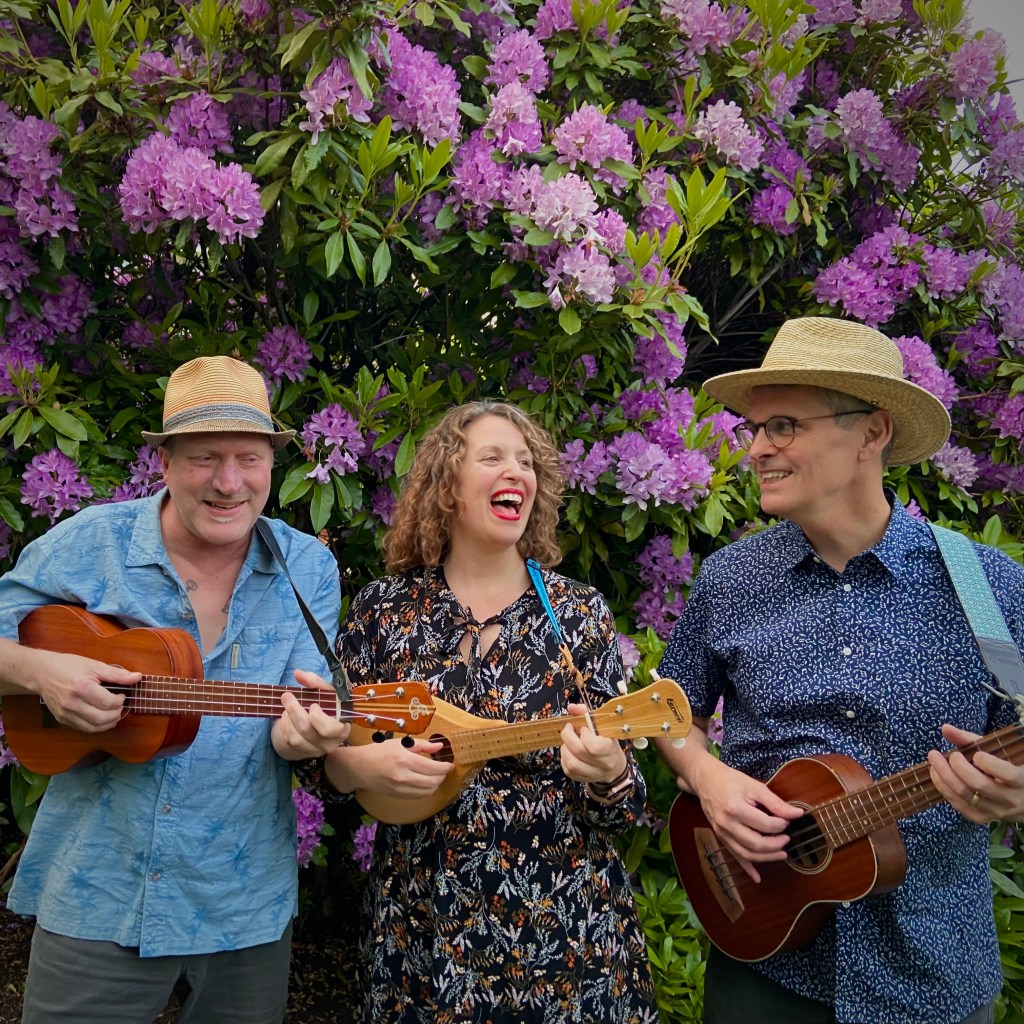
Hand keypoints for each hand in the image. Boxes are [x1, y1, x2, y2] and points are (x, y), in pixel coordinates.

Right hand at [11, 644, 140, 732]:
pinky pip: (83, 728)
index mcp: (81, 687)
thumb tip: (138, 677)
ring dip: (108, 723)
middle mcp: (72, 703)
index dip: (120, 701)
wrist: (42, 673)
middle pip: (101, 718)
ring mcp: (65, 713)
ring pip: (92, 727)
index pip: (107, 703)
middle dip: (116, 714)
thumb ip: (117, 674)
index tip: (122, 695)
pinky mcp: (62, 719)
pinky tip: (102, 718)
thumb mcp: (94, 665)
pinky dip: (96, 726)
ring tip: (114, 714)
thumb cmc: (69, 666)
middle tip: (120, 706)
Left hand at [271, 669, 350, 759]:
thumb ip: (315, 682)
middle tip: (287, 696)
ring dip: (288, 719)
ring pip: (296, 737)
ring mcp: (316, 750)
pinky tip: (286, 718)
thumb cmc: (324, 705)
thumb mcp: (324, 692)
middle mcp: (330, 742)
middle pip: (308, 731)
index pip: (331, 729)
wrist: (315, 724)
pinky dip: (285, 727)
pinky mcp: (303, 753)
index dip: (318, 718)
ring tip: (286, 707)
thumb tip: (298, 673)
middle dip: (295, 711)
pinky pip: (289, 741)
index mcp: (341, 727)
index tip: (312, 705)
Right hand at [325, 736, 453, 797]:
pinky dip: (426, 790)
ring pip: (427, 792)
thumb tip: (439, 747)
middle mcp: (403, 776)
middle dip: (442, 776)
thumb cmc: (378, 751)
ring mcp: (400, 789)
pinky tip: (427, 782)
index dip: (445, 767)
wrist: (358, 767)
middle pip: (432, 782)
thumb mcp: (400, 743)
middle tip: (444, 769)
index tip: (450, 764)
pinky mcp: (397, 796)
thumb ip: (421, 745)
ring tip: (437, 776)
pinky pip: (418, 796)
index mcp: (404, 760)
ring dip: (436, 784)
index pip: (432, 768)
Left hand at [559, 702, 627, 784]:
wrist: (613, 767)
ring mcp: (592, 775)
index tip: (584, 729)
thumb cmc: (607, 742)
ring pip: (571, 764)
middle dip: (568, 737)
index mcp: (610, 750)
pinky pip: (567, 770)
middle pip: (579, 752)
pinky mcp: (581, 780)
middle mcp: (602, 765)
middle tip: (568, 729)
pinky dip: (564, 758)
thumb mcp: (602, 727)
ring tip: (568, 742)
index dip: (585, 736)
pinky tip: (569, 751)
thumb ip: (586, 714)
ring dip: (565, 748)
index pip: (594, 747)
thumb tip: (571, 707)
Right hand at [689, 758, 803, 882]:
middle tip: (787, 839)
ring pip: (746, 853)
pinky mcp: (720, 837)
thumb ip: (775, 803)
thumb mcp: (754, 786)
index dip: (781, 825)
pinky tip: (757, 877)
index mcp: (735, 808)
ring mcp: (721, 832)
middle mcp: (726, 823)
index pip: (764, 824)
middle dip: (776, 845)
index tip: (788, 820)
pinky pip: (734, 856)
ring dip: (766, 858)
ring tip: (782, 854)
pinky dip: (747, 868)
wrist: (705, 780)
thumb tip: (797, 814)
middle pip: (755, 843)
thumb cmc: (730, 780)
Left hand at [927, 723, 1023, 822]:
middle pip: (979, 784)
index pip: (1006, 774)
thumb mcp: (997, 752)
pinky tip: (937, 776)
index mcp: (1020, 780)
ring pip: (965, 796)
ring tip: (933, 762)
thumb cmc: (1007, 768)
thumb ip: (972, 740)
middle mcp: (1010, 799)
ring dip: (944, 777)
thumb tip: (945, 728)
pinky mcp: (982, 818)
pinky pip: (960, 806)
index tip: (976, 754)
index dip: (988, 763)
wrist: (1020, 799)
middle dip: (956, 767)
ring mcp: (996, 811)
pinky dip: (944, 790)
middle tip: (941, 753)